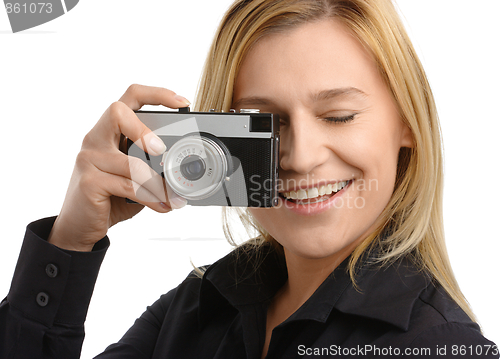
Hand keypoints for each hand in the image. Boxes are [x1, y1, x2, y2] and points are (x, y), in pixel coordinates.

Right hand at [48, 84, 189, 250]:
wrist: (80, 225)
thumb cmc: (110, 196)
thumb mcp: (133, 175)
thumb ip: (151, 164)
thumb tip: (184, 166)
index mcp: (109, 131)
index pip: (130, 98)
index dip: (157, 94)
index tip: (182, 101)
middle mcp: (95, 138)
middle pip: (118, 112)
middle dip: (143, 129)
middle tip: (161, 149)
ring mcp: (89, 158)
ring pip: (131, 161)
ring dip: (157, 183)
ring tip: (172, 197)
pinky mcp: (89, 181)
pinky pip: (128, 186)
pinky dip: (151, 198)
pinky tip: (162, 206)